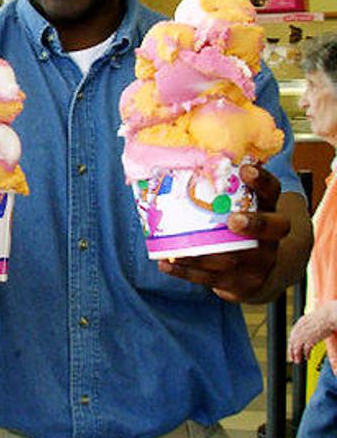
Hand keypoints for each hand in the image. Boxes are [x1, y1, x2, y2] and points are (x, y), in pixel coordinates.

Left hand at [158, 164, 291, 302]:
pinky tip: (165, 264)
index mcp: (270, 210)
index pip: (272, 192)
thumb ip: (224, 186)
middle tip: (234, 220)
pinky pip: (212, 280)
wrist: (261, 272)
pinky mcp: (241, 284)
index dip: (262, 181)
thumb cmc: (242, 228)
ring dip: (203, 254)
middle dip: (253, 224)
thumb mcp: (242, 207)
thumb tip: (186, 153)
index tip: (246, 169)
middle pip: (271, 230)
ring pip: (234, 259)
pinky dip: (186, 272)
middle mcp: (271, 238)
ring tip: (176, 248)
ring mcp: (258, 263)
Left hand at [288, 301, 336, 362]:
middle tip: (292, 359)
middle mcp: (298, 330)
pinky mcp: (310, 340)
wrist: (328, 316)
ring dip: (297, 356)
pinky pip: (306, 350)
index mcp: (299, 324)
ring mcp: (303, 336)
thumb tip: (308, 331)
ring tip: (298, 361)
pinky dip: (306, 355)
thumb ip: (308, 325)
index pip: (292, 336)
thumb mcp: (312, 320)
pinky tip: (308, 358)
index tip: (291, 349)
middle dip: (291, 352)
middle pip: (292, 343)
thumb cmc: (324, 317)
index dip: (291, 344)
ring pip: (296, 348)